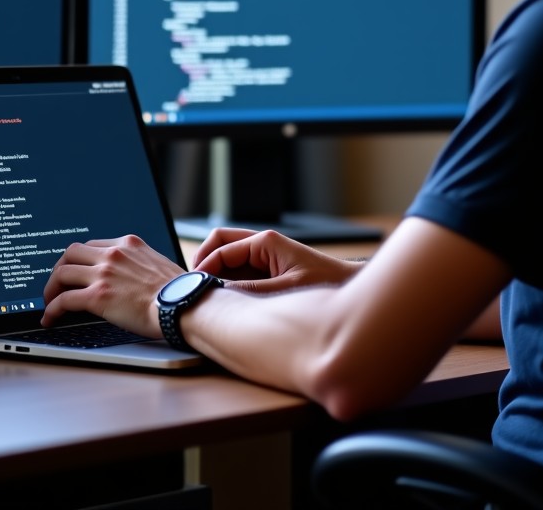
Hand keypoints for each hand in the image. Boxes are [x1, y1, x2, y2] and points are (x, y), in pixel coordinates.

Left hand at [41, 235, 182, 336]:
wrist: (182, 304)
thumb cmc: (177, 291)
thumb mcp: (156, 264)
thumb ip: (138, 265)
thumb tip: (130, 279)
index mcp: (128, 243)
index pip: (92, 245)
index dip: (79, 260)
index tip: (75, 271)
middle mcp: (113, 253)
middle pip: (71, 252)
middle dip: (60, 268)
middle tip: (57, 284)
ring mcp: (104, 273)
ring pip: (62, 272)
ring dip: (51, 288)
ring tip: (50, 302)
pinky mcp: (98, 296)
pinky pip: (64, 300)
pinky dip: (52, 309)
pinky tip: (50, 318)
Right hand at [191, 227, 362, 293]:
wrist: (349, 286)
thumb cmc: (325, 282)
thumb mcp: (285, 289)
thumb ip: (251, 290)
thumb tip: (219, 293)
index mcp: (265, 242)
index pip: (221, 247)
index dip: (204, 266)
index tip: (193, 286)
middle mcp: (262, 245)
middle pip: (220, 245)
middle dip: (204, 263)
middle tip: (193, 287)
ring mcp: (264, 257)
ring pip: (227, 259)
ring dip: (215, 274)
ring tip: (205, 296)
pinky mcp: (267, 270)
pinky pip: (239, 272)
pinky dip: (228, 282)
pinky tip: (225, 301)